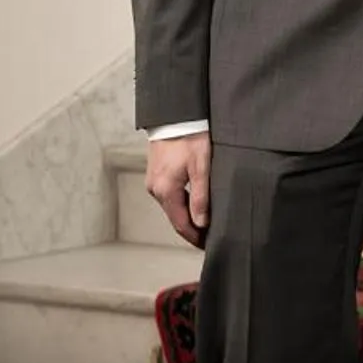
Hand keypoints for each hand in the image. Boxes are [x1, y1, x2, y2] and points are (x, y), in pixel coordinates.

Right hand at [146, 133, 211, 248]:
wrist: (176, 116)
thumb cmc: (191, 139)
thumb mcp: (202, 168)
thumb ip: (201, 197)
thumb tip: (201, 222)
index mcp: (166, 190)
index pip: (180, 223)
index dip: (193, 237)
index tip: (206, 246)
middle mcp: (155, 189)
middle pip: (175, 217)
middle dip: (191, 230)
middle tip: (208, 239)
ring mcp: (154, 181)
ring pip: (172, 207)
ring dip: (186, 217)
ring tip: (204, 225)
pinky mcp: (156, 174)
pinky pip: (169, 196)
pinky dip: (181, 204)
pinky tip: (194, 206)